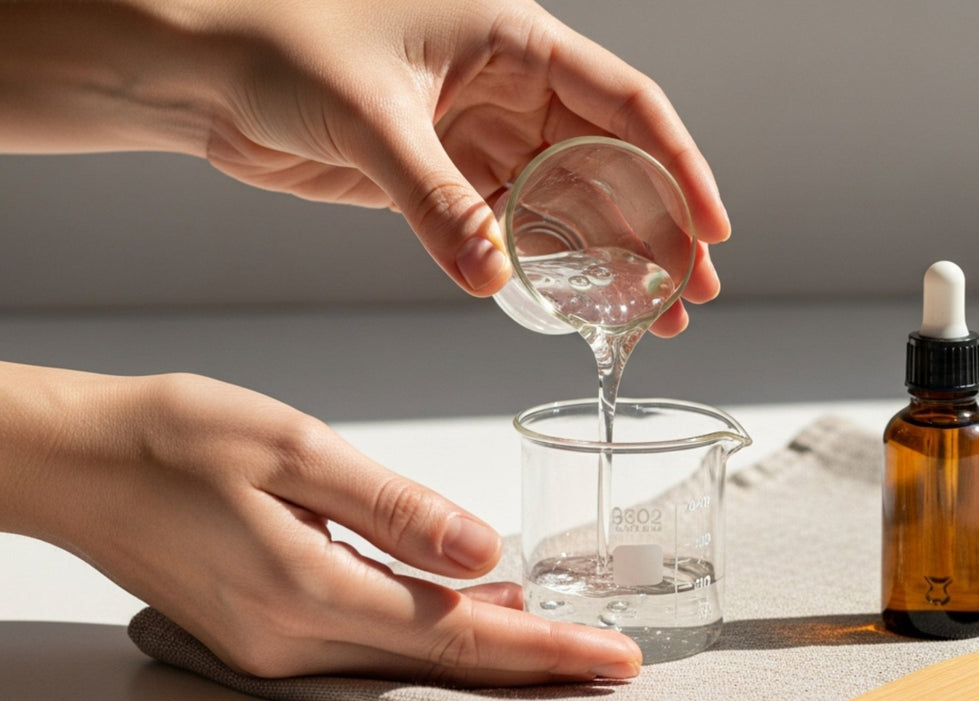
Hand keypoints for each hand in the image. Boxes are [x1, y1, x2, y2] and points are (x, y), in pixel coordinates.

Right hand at [0, 363, 641, 684]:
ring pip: (410, 658)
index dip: (545, 650)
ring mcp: (275, 645)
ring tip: (564, 634)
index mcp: (308, 589)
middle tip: (612, 657)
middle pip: (444, 661)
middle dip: (536, 663)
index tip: (613, 658)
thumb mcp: (295, 448)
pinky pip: (370, 645)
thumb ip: (397, 508)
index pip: (459, 634)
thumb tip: (486, 552)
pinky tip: (471, 604)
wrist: (76, 460)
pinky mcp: (265, 633)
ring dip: (489, 649)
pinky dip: (431, 633)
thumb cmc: (172, 437)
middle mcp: (293, 638)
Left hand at [205, 0, 728, 335]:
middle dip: (656, 229)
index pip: (625, 102)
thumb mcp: (369, 117)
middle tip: (688, 294)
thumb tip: (491, 276)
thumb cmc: (275, 42)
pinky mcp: (444, 176)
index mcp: (513, 39)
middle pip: (610, 162)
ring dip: (610, 259)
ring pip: (568, 203)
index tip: (711, 227)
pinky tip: (578, 307)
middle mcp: (509, 85)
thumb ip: (435, 200)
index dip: (679, 165)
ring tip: (650, 317)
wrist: (200, 68)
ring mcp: (479, 134)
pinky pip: (513, 227)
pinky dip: (546, 268)